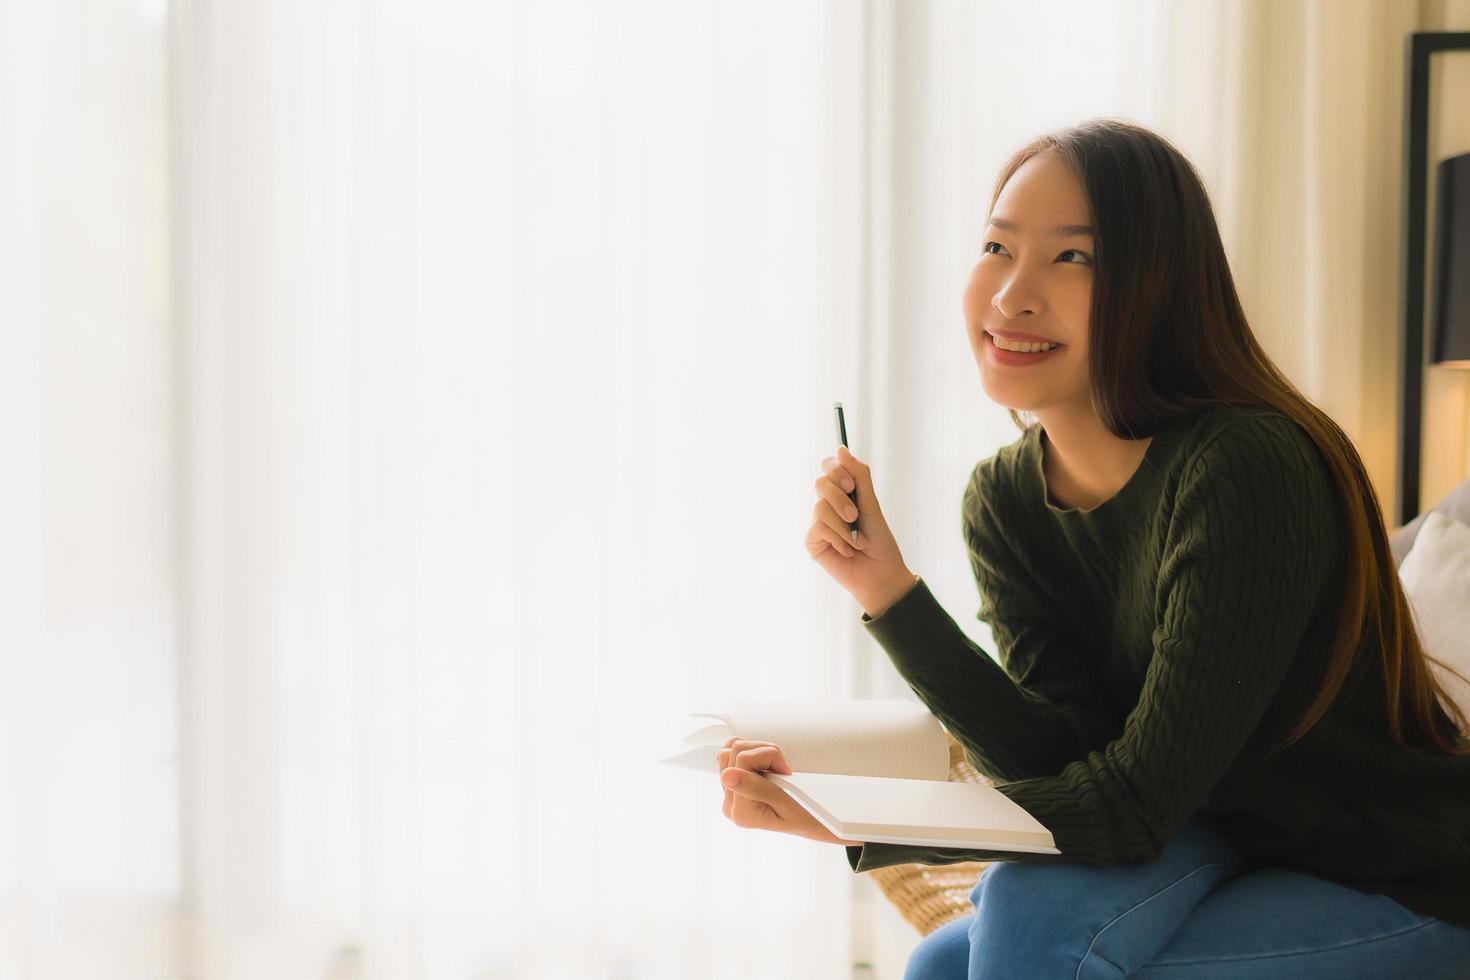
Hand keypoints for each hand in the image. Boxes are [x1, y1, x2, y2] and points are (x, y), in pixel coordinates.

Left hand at [717, 737, 860, 845]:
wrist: (810, 819)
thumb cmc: (805, 813)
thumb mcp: (785, 800)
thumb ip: (755, 787)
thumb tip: (726, 775)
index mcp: (741, 812)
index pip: (743, 759)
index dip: (769, 755)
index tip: (786, 771)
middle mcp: (730, 805)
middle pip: (734, 752)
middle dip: (763, 752)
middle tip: (782, 770)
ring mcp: (729, 794)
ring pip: (732, 748)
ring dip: (758, 751)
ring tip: (776, 769)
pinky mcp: (731, 784)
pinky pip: (730, 753)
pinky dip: (750, 752)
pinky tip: (764, 764)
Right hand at [804, 445, 913, 613]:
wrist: (881, 573)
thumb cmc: (879, 541)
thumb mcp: (872, 503)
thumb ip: (859, 476)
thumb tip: (841, 449)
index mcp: (843, 492)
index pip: (829, 467)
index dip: (837, 471)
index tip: (852, 485)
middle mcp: (828, 504)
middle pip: (821, 483)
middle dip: (841, 498)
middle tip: (856, 515)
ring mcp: (819, 523)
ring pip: (820, 507)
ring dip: (844, 525)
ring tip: (857, 540)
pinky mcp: (813, 541)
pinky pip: (819, 528)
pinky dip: (838, 539)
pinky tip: (847, 551)